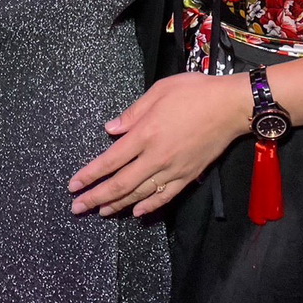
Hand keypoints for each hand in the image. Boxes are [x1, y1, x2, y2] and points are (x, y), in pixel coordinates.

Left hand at [68, 71, 251, 218]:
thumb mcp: (159, 90)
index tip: (73, 186)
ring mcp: (172, 170)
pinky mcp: (188, 176)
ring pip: (140, 194)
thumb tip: (110, 129)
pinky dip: (149, 207)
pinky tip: (138, 212)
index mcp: (145, 133)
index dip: (89, 175)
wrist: (230, 106)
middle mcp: (155, 157)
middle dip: (95, 198)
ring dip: (117, 205)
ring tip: (101, 211)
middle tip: (77, 208)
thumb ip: (133, 112)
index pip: (110, 160)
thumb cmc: (194, 91)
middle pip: (120, 184)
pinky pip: (165, 197)